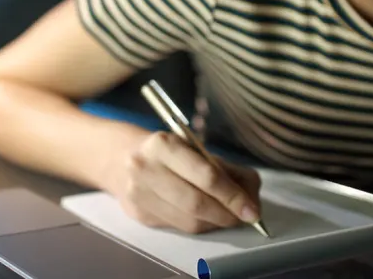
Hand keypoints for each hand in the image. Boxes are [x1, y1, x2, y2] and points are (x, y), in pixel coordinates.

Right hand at [110, 131, 262, 233]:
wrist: (120, 158)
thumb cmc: (167, 152)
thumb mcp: (194, 147)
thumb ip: (225, 169)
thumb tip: (251, 196)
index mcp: (163, 145)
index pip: (206, 176)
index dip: (233, 196)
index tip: (252, 209)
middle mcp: (146, 168)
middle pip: (196, 203)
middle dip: (227, 214)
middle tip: (245, 218)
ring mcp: (139, 194)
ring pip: (188, 222)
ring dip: (215, 223)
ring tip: (228, 217)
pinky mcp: (138, 214)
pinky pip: (178, 227)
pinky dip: (199, 225)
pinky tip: (206, 218)